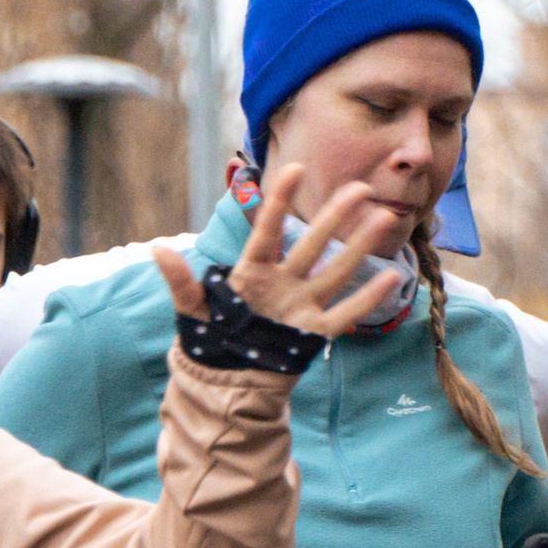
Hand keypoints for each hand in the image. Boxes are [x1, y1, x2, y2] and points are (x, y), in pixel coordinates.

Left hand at [151, 165, 400, 338]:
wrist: (226, 378)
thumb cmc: (210, 338)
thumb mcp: (191, 310)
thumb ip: (179, 282)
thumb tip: (157, 250)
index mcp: (252, 272)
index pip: (267, 230)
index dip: (279, 201)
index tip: (296, 168)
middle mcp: (282, 283)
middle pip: (313, 244)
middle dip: (335, 217)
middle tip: (360, 188)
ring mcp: (301, 306)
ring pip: (335, 271)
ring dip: (358, 247)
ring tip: (382, 219)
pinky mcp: (314, 333)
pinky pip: (344, 313)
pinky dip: (365, 298)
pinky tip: (390, 278)